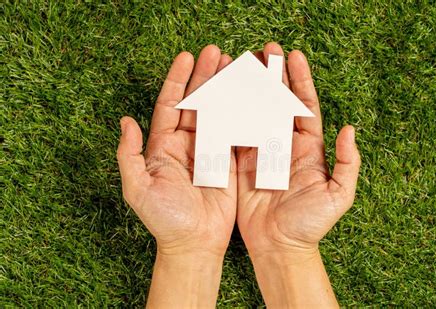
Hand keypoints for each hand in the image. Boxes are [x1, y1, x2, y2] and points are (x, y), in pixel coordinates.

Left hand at [117, 45, 233, 307]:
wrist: (194, 244)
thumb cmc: (165, 220)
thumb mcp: (138, 189)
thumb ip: (130, 155)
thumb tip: (126, 121)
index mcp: (163, 146)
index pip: (170, 104)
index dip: (178, 80)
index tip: (187, 57)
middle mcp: (186, 145)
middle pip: (196, 102)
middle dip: (204, 76)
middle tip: (216, 52)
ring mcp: (208, 152)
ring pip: (217, 112)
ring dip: (224, 89)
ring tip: (234, 66)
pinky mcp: (227, 162)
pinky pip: (234, 132)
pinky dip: (241, 113)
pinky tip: (249, 95)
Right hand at [236, 43, 360, 306]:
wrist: (280, 247)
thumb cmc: (310, 225)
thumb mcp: (338, 196)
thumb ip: (346, 164)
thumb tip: (348, 129)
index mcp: (308, 149)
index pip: (304, 106)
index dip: (300, 81)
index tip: (294, 57)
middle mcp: (284, 145)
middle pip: (278, 102)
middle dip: (273, 75)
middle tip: (265, 51)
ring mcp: (262, 152)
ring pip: (255, 112)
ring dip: (250, 88)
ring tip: (242, 65)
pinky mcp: (241, 163)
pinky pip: (236, 134)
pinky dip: (230, 113)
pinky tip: (225, 94)